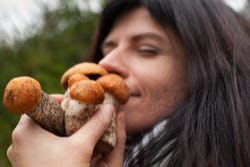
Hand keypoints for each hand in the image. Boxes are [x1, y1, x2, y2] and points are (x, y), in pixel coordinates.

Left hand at [7, 94, 125, 166]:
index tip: (79, 104)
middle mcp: (19, 140)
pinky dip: (56, 142)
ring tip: (79, 131)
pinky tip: (71, 146)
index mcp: (26, 130)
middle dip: (66, 116)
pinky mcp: (27, 164)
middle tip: (83, 116)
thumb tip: (110, 107)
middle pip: (46, 117)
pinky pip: (42, 145)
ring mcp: (22, 153)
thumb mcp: (82, 146)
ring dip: (62, 129)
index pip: (44, 103)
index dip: (64, 101)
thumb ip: (96, 124)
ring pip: (44, 132)